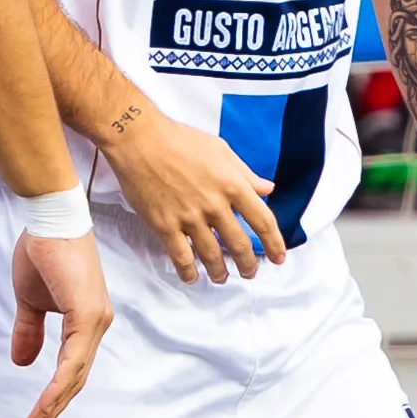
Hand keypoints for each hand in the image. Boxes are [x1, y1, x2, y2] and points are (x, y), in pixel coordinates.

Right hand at [7, 223, 111, 417]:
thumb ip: (29, 330)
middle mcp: (96, 324)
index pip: (71, 367)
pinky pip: (72, 357)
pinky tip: (47, 402)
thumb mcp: (29, 299)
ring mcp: (95, 319)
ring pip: (75, 374)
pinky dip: (58, 383)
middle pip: (76, 378)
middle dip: (54, 409)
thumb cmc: (42, 251)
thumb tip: (22, 363)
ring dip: (54, 404)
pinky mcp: (87, 313)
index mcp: (85, 322)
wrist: (48, 217)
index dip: (54, 396)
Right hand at [96, 97, 284, 283]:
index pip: (263, 221)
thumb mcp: (220, 149)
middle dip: (248, 264)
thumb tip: (267, 188)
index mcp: (232, 184)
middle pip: (239, 244)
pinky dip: (187, 271)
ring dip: (219, 272)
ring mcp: (189, 217)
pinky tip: (191, 277)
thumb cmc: (179, 139)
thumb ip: (245, 173)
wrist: (138, 140)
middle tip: (249, 273)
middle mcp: (214, 204)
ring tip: (222, 278)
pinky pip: (180, 255)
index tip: (278, 257)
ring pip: (211, 255)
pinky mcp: (164, 224)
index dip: (274, 243)